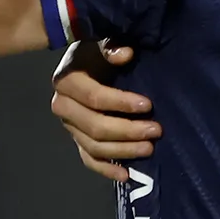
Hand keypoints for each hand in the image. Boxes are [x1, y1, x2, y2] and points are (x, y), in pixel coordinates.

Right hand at [51, 42, 159, 184]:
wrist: (84, 65)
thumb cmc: (97, 54)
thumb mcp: (100, 43)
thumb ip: (110, 47)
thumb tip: (125, 54)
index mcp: (67, 81)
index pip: (94, 97)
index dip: (121, 102)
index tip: (148, 105)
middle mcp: (63, 106)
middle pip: (94, 126)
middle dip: (127, 131)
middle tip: (156, 131)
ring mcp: (70, 127)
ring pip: (93, 147)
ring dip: (122, 151)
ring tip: (149, 149)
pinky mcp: (76, 140)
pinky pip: (88, 160)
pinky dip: (106, 170)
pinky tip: (126, 175)